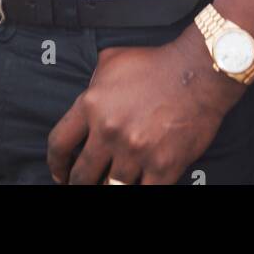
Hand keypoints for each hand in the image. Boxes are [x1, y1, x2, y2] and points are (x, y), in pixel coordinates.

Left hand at [46, 29, 245, 184]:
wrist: (197, 72)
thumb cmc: (155, 64)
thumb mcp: (112, 61)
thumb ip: (93, 84)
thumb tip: (85, 102)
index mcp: (92, 104)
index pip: (59, 143)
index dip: (55, 164)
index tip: (59, 172)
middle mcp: (109, 131)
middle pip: (82, 174)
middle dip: (79, 183)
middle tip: (82, 184)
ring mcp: (136, 151)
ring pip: (110, 188)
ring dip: (107, 188)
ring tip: (109, 184)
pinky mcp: (162, 166)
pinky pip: (142, 193)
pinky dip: (136, 191)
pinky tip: (134, 187)